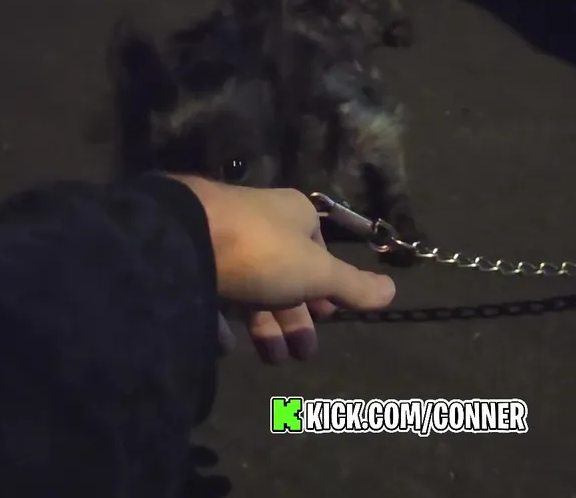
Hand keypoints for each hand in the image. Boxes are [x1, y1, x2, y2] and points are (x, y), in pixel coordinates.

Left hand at [173, 175, 396, 362]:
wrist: (182, 238)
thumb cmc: (262, 250)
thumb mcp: (317, 272)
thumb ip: (352, 285)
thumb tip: (393, 291)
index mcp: (294, 216)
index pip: (317, 250)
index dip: (324, 286)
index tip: (327, 318)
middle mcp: (258, 222)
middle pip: (284, 275)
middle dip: (295, 317)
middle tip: (301, 354)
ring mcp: (220, 240)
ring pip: (249, 287)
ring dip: (264, 326)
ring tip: (272, 360)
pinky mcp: (189, 259)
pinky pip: (210, 293)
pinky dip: (221, 322)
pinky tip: (226, 346)